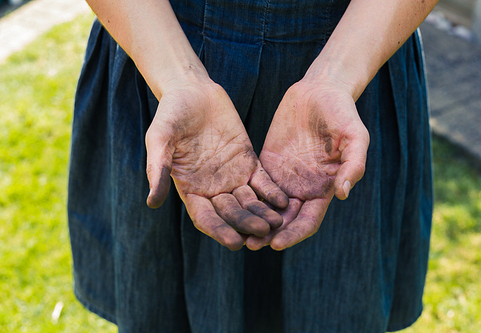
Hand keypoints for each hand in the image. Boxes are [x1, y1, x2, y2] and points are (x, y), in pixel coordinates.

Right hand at [146, 78, 288, 250]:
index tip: (234, 242)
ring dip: (263, 213)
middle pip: (231, 213)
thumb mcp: (160, 139)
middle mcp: (213, 188)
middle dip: (246, 224)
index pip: (206, 218)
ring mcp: (232, 176)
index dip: (219, 231)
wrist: (192, 91)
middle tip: (263, 232)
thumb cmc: (170, 115)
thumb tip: (152, 202)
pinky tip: (283, 200)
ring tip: (278, 222)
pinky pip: (262, 181)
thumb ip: (157, 168)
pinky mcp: (248, 162)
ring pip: (249, 201)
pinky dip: (272, 191)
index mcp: (191, 189)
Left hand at [246, 80, 368, 250]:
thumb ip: (353, 165)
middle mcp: (301, 188)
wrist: (320, 90)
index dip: (294, 234)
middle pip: (284, 221)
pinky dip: (244, 199)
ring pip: (266, 208)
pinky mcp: (266, 163)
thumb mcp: (355, 136)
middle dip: (269, 235)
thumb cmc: (342, 113)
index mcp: (323, 188)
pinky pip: (254, 185)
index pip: (308, 221)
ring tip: (236, 232)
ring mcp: (282, 176)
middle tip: (251, 245)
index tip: (278, 243)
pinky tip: (229, 206)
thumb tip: (343, 194)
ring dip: (253, 221)